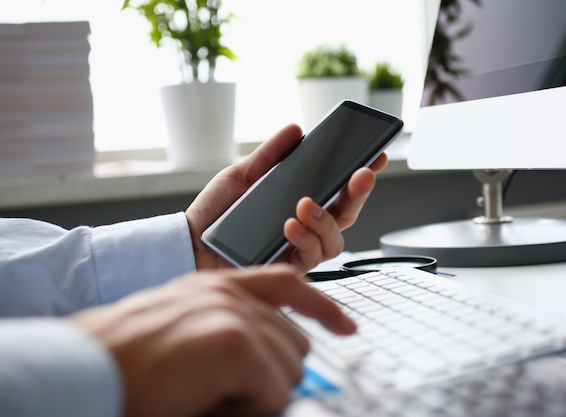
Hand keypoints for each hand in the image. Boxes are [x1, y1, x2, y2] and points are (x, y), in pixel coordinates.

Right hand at [70, 265, 355, 416]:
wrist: (82, 371)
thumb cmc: (124, 358)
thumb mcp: (182, 326)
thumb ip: (228, 328)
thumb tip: (274, 358)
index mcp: (217, 285)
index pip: (289, 285)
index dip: (323, 307)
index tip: (347, 326)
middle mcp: (229, 292)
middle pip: (296, 342)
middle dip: (273, 376)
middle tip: (227, 394)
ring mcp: (235, 314)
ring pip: (290, 369)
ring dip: (260, 395)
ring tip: (211, 397)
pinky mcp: (234, 344)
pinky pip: (275, 391)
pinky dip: (251, 409)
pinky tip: (213, 404)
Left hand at [186, 124, 387, 271]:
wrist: (189, 243)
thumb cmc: (216, 212)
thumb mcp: (243, 175)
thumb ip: (270, 155)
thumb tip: (295, 129)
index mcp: (300, 201)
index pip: (340, 190)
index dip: (360, 176)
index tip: (376, 155)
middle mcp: (306, 227)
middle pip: (347, 215)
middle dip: (359, 194)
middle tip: (361, 175)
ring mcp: (298, 250)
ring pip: (334, 241)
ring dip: (325, 220)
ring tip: (306, 204)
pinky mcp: (285, 269)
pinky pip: (309, 259)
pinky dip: (304, 240)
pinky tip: (291, 225)